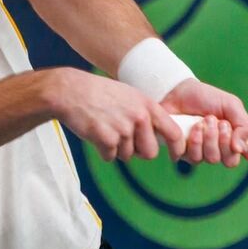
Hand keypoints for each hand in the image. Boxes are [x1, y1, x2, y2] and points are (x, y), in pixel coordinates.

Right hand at [51, 68, 184, 162]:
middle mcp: (139, 117)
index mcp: (147, 105)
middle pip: (150, 152)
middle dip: (138, 151)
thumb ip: (145, 114)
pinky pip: (110, 157)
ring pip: (127, 155)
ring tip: (104, 128)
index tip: (175, 156)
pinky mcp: (107, 139)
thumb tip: (156, 138)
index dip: (177, 147)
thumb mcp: (129, 96)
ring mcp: (123, 129)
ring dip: (116, 148)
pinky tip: (95, 133)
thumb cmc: (99, 94)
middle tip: (123, 139)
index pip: (174, 132)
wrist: (70, 91)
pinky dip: (102, 150)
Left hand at [160, 78, 247, 166]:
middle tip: (220, 123)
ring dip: (210, 138)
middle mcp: (222, 148)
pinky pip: (194, 158)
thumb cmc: (205, 97)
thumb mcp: (230, 104)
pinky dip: (196, 141)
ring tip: (204, 120)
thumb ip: (243, 125)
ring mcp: (203, 152)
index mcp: (237, 136)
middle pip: (231, 161)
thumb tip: (242, 148)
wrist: (177, 91)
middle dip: (226, 141)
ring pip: (213, 159)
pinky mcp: (185, 153)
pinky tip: (193, 127)